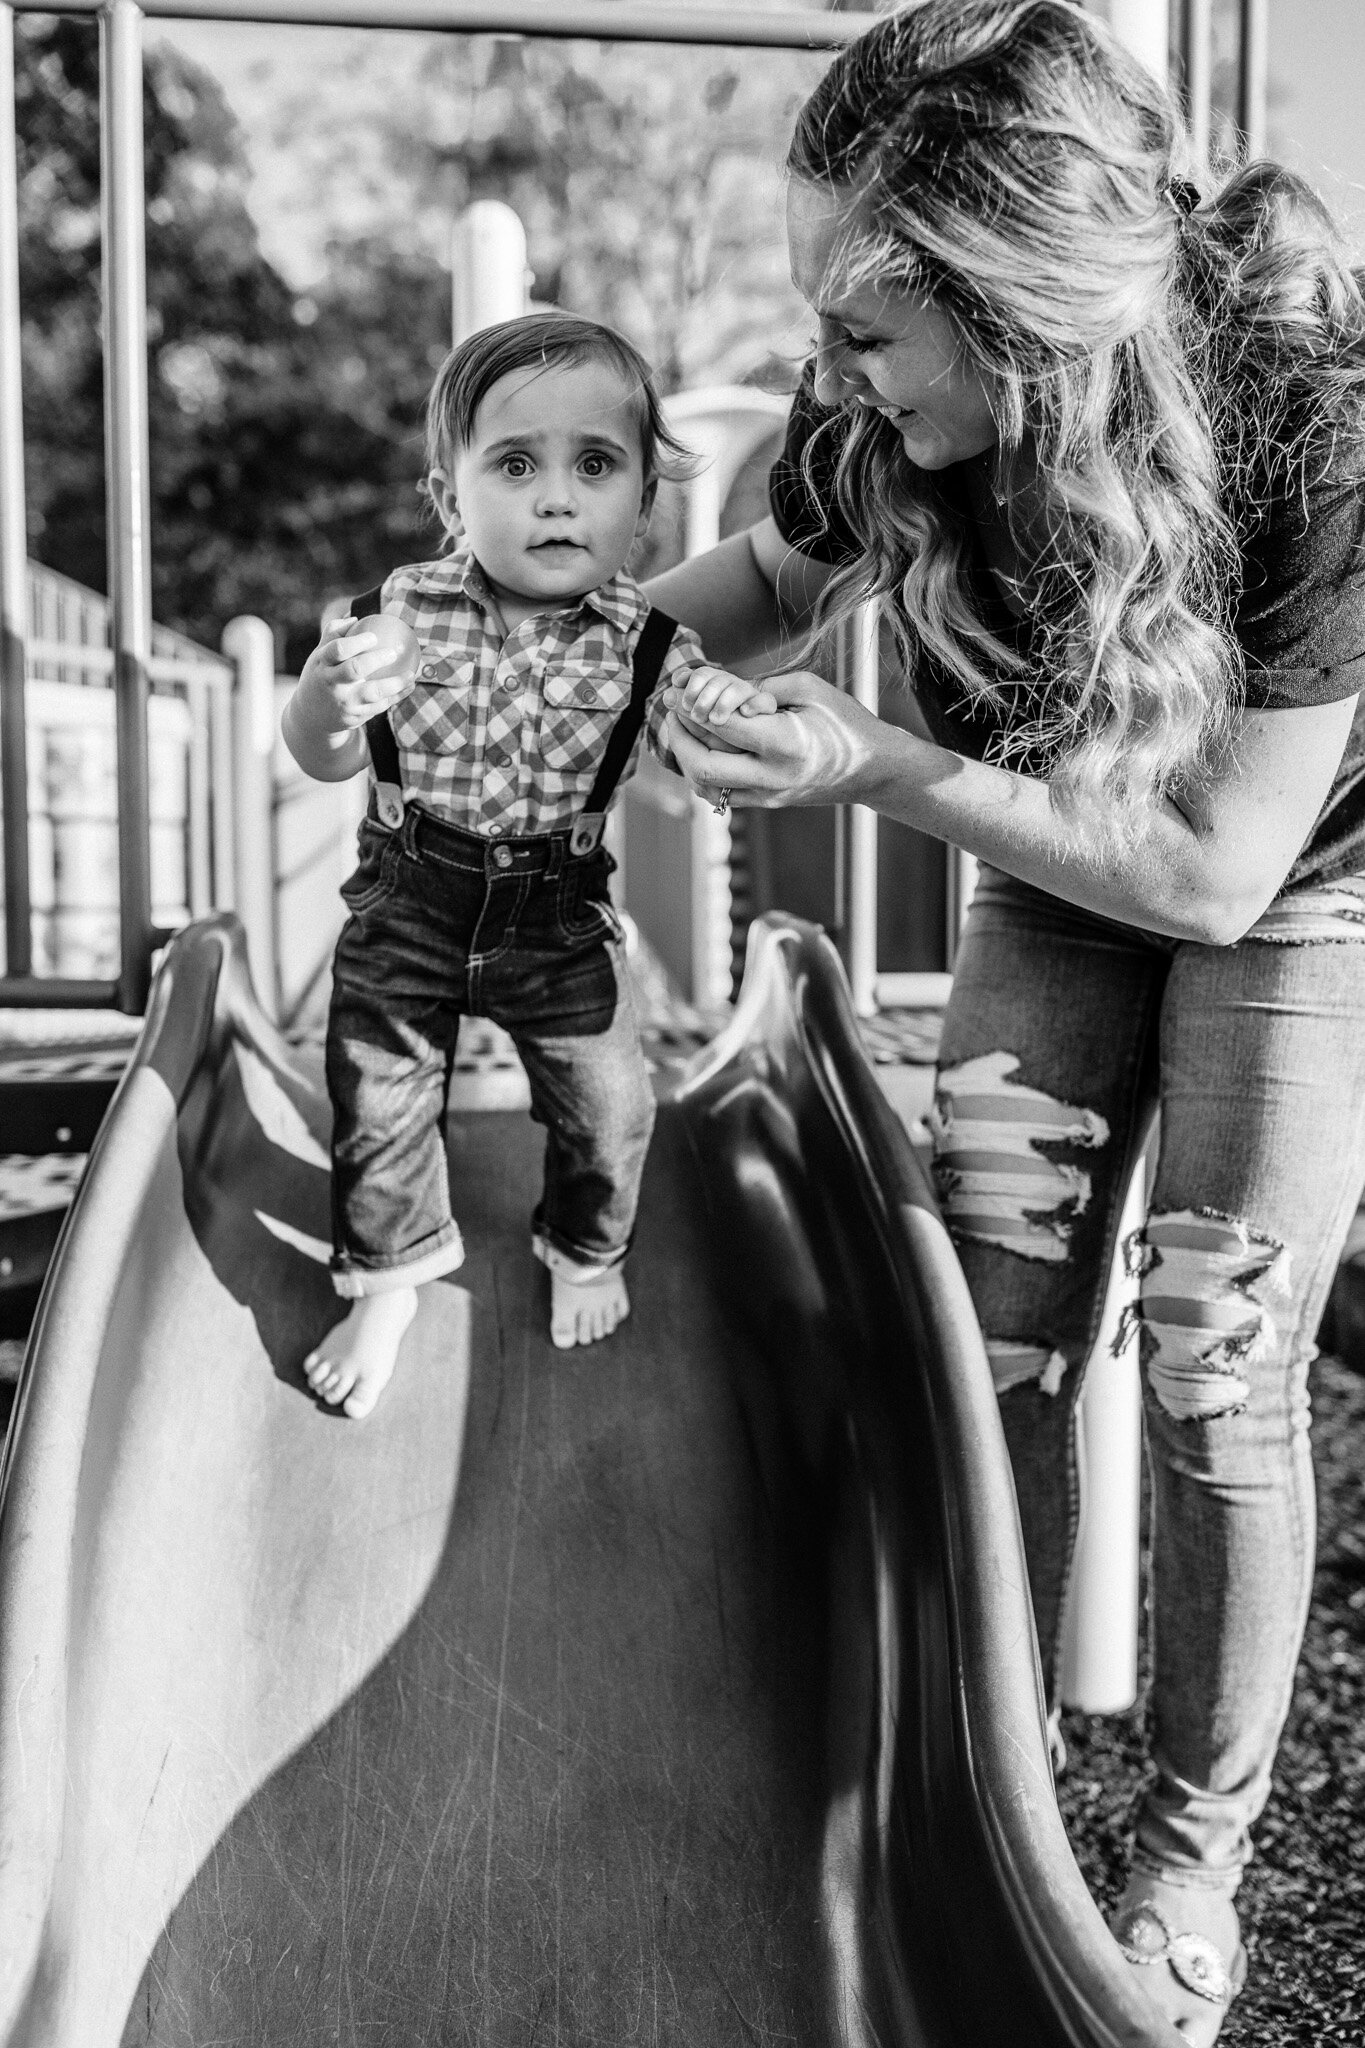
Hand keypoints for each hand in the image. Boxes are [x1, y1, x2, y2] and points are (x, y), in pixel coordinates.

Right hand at [297, 618, 416, 732]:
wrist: (312, 717)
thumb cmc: (321, 677)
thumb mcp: (320, 656)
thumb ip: (334, 635)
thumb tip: (355, 618)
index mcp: (323, 664)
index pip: (338, 649)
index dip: (357, 642)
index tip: (374, 637)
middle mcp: (332, 684)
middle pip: (355, 669)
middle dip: (376, 660)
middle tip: (393, 653)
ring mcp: (344, 702)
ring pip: (373, 692)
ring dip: (395, 683)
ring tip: (411, 674)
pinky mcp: (355, 717)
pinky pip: (380, 706)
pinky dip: (398, 696)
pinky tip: (410, 685)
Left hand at [661, 668, 882, 809]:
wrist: (871, 769)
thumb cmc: (844, 720)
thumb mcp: (809, 688)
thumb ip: (762, 687)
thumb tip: (721, 691)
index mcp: (786, 743)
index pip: (723, 725)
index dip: (692, 705)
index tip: (675, 688)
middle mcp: (773, 776)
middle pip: (704, 763)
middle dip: (679, 734)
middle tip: (669, 707)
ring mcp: (768, 796)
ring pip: (706, 786)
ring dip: (684, 757)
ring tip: (679, 727)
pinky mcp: (766, 804)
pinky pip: (719, 795)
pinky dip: (700, 773)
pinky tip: (698, 749)